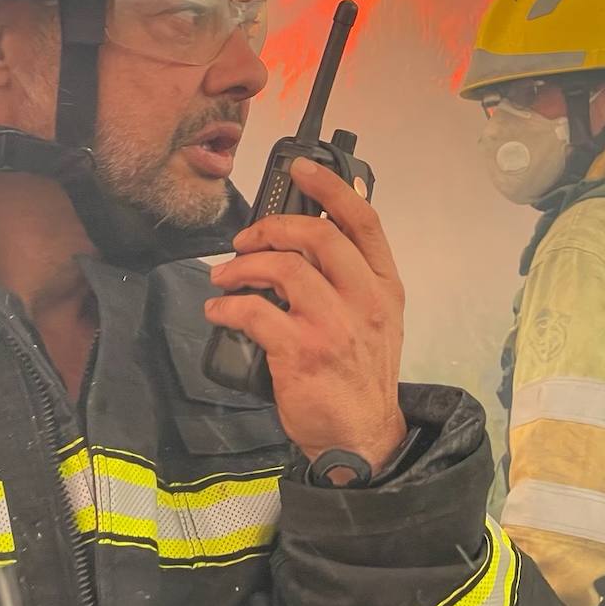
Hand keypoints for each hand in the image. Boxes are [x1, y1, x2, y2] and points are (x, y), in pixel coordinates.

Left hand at [204, 156, 406, 471]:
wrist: (362, 437)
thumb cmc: (361, 374)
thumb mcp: (377, 318)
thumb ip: (353, 275)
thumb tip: (313, 232)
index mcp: (385, 286)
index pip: (364, 221)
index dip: (331, 186)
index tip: (301, 168)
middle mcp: (365, 300)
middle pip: (318, 236)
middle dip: (271, 227)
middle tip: (245, 240)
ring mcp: (335, 326)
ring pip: (283, 268)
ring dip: (243, 266)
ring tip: (225, 278)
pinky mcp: (302, 353)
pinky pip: (256, 312)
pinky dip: (229, 306)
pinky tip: (219, 310)